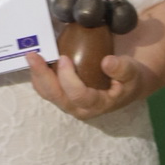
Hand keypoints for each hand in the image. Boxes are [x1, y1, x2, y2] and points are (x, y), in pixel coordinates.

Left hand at [27, 48, 149, 120]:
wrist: (127, 84)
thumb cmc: (130, 79)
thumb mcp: (133, 73)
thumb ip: (123, 69)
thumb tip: (107, 62)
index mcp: (97, 105)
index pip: (78, 95)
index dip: (69, 79)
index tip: (64, 58)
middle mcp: (79, 108)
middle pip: (56, 96)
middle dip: (42, 75)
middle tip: (34, 55)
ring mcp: (68, 103)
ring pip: (47, 92)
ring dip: (37, 74)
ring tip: (31, 55)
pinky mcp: (62, 94)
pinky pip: (46, 87)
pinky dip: (39, 74)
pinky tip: (36, 58)